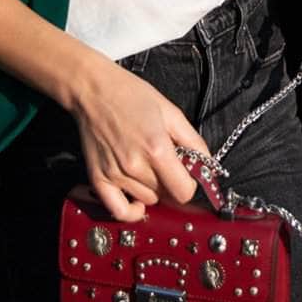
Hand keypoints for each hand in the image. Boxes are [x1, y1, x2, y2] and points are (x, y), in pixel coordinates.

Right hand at [68, 55, 211, 222]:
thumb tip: (208, 165)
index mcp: (157, 148)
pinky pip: (118, 211)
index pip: (184, 192)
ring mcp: (115, 175)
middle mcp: (135, 166)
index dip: (191, 184)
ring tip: (147, 166)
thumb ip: (193, 141)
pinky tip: (137, 200)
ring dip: (153, 189)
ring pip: (147, 200)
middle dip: (171, 182)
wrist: (94, 90)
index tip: (188, 174)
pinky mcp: (98, 178)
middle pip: (167, 196)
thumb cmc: (131, 95)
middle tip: (165, 163)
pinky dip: (132, 211)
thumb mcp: (171, 112)